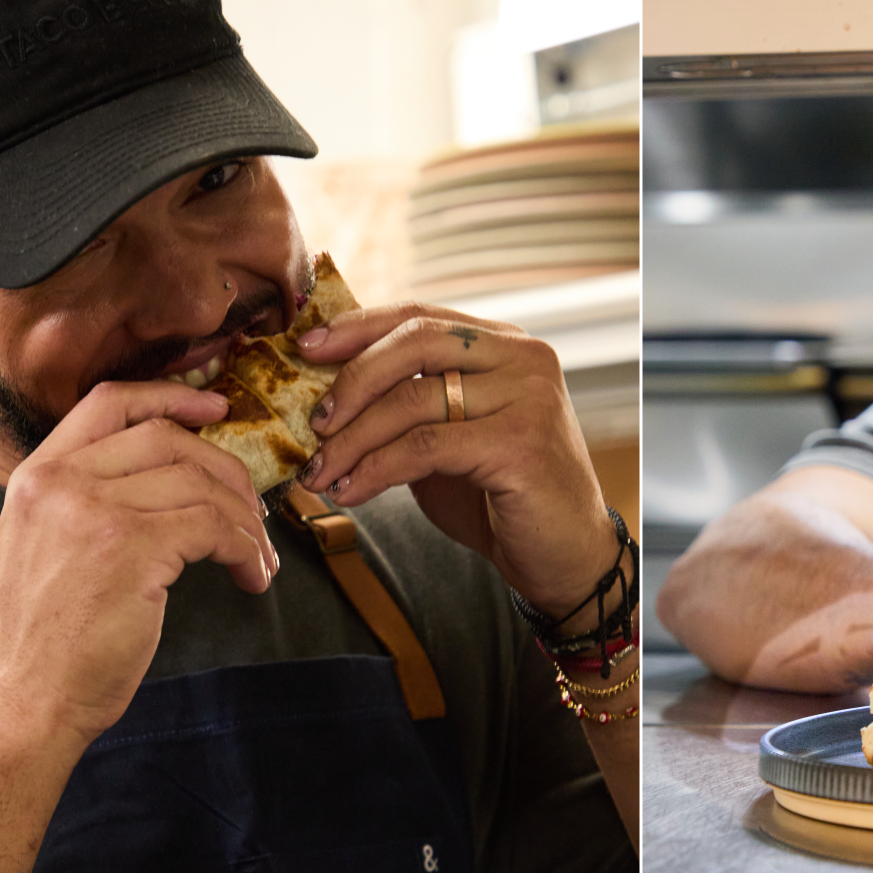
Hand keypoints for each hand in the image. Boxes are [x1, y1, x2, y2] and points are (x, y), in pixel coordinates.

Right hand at [0, 382, 277, 743]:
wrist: (32, 700)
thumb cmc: (54, 635)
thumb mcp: (50, 543)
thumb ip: (91, 496)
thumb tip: (177, 468)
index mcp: (37, 475)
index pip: (110, 402)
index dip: (171, 396)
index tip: (218, 408)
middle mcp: (58, 482)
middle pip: (168, 438)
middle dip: (226, 471)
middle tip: (253, 512)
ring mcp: (92, 511)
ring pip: (200, 484)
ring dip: (244, 521)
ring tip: (256, 557)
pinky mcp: (130, 548)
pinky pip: (214, 527)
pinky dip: (246, 550)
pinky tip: (250, 578)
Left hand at [293, 303, 613, 620]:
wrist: (564, 557)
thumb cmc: (501, 496)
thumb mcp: (450, 436)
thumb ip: (409, 404)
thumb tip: (326, 393)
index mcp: (506, 344)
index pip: (420, 315)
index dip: (358, 328)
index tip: (307, 349)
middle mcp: (524, 359)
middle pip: (415, 341)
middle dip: (351, 380)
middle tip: (314, 423)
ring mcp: (528, 398)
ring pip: (413, 398)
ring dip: (353, 438)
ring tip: (320, 473)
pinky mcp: (521, 443)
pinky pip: (426, 446)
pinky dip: (377, 469)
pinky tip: (353, 490)